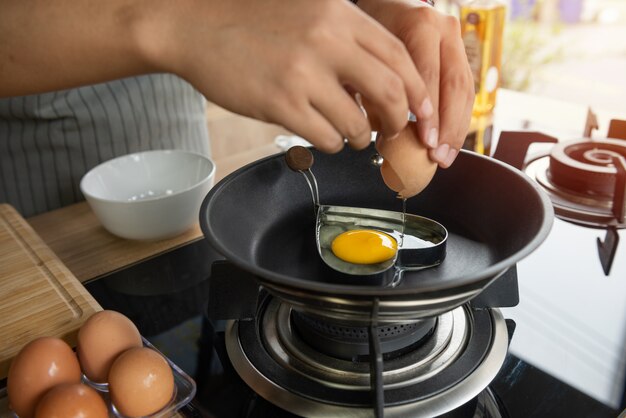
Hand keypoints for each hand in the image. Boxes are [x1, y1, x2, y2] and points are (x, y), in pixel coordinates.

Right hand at [159, 0, 432, 152]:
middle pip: (389, 92)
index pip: (399, 55)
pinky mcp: (279, 104)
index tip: (423, 111)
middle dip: (399, 119)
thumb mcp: (309, 12)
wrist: (195, 25)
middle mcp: (326, 41)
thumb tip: (382, 83)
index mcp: (339, 15)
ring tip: (350, 133)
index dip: (418, 89)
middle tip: (394, 130)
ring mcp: (302, 74)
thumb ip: (347, 39)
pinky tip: (320, 132)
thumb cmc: (252, 21)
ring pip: (357, 123)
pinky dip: (331, 142)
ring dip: (360, 136)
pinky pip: (325, 137)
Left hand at [357, 0, 473, 167]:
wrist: (387, 4)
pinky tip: (449, 141)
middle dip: (448, 128)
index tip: (426, 142)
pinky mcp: (460, 53)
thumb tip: (387, 134)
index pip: (429, 77)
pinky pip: (465, 90)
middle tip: (438, 157)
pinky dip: (457, 119)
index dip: (429, 115)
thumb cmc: (370, 32)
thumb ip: (374, 88)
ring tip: (446, 156)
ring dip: (457, 128)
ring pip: (465, 90)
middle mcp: (443, 30)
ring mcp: (456, 40)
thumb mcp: (366, 55)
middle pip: (454, 86)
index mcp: (419, 26)